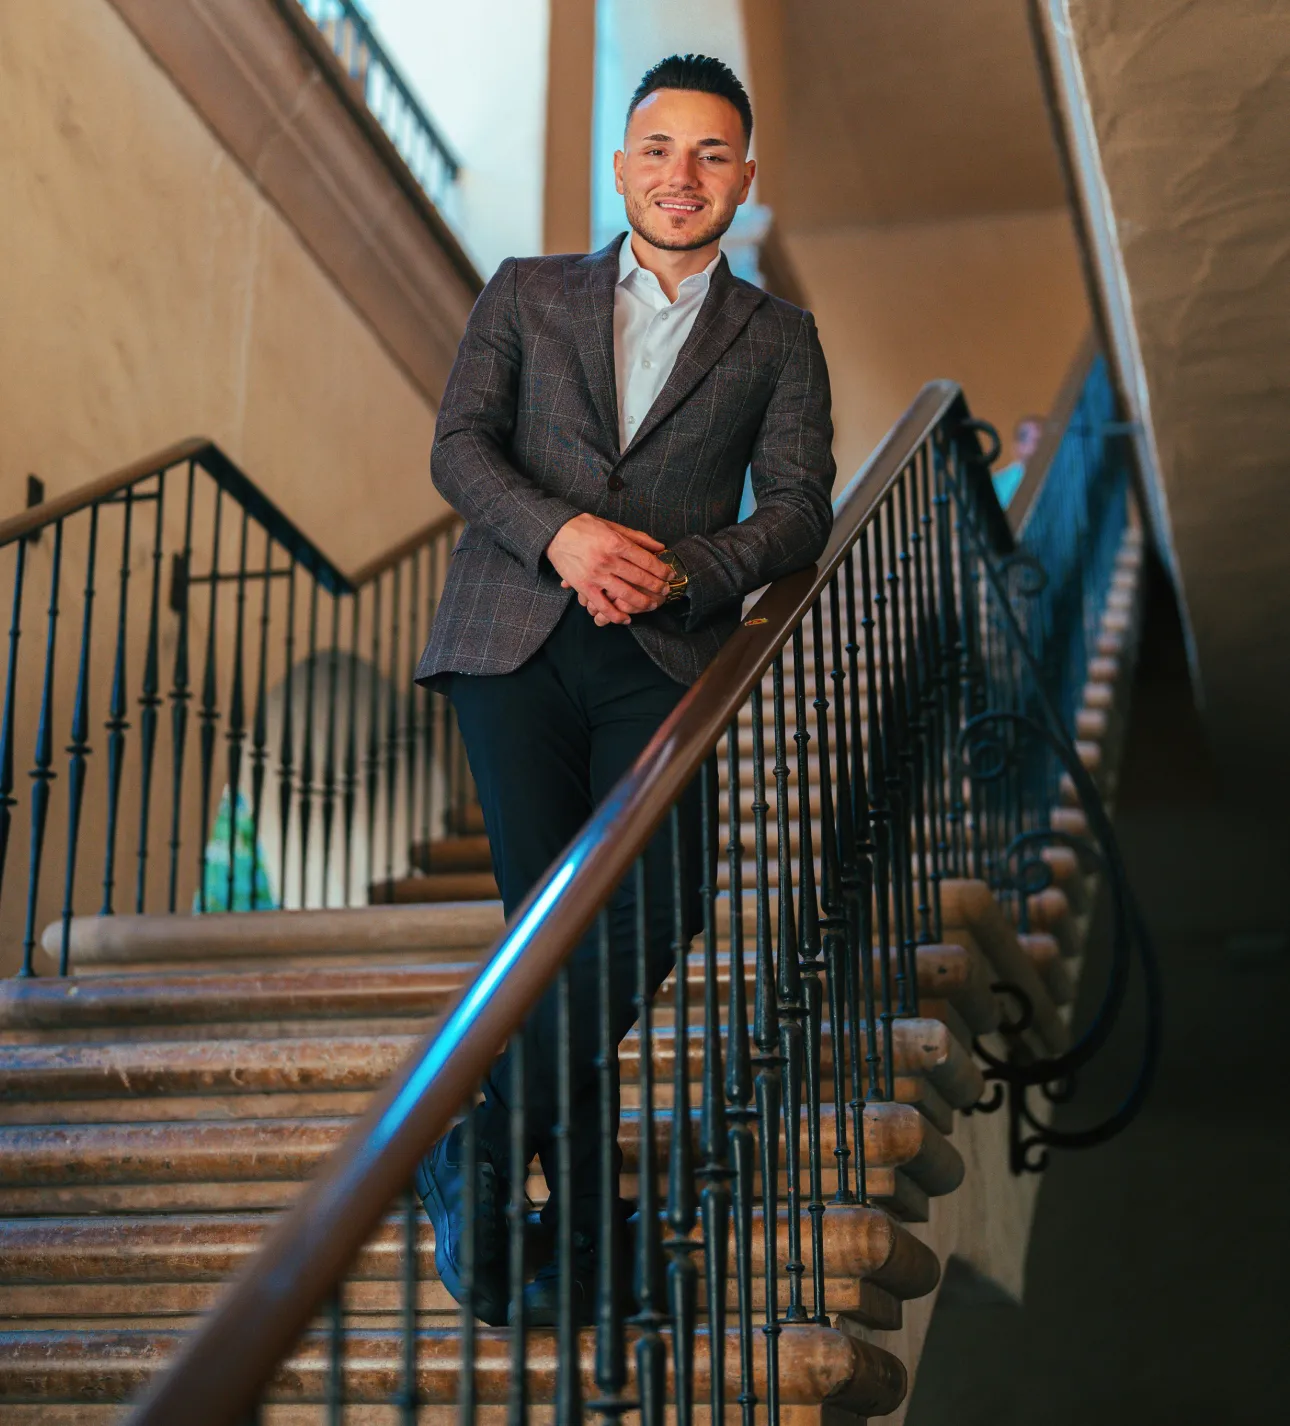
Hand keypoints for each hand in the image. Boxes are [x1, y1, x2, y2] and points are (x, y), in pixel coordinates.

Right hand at [547, 514, 669, 625]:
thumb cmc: (583, 526)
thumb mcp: (611, 525)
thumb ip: (637, 537)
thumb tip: (660, 546)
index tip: (670, 575)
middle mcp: (608, 560)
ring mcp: (596, 575)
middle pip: (640, 578)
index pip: (646, 560)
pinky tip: (626, 619)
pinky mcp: (584, 587)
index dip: (661, 569)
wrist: (553, 532)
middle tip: (665, 591)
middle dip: (656, 586)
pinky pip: (603, 606)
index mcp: (616, 543)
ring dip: (642, 602)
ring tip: (652, 605)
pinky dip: (616, 615)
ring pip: (625, 594)